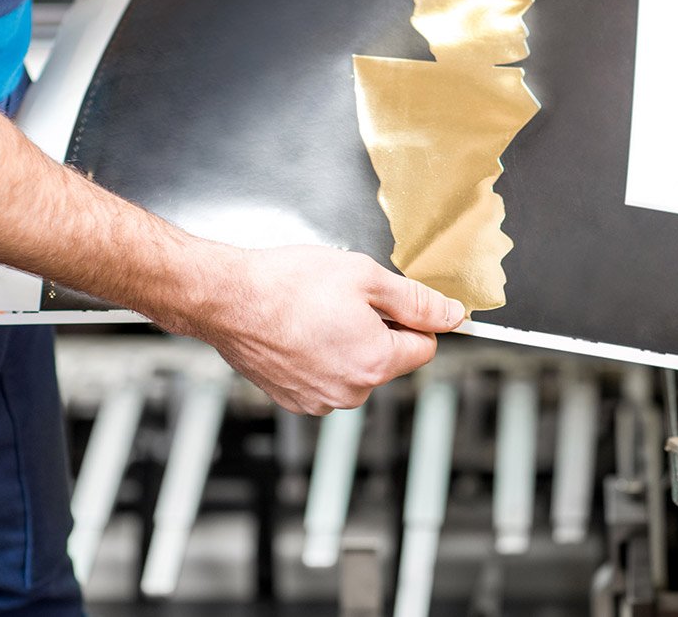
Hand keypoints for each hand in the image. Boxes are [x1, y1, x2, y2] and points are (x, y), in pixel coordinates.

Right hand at [183, 244, 463, 414]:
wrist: (225, 298)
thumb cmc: (287, 284)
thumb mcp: (366, 277)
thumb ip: (416, 301)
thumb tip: (451, 316)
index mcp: (374, 363)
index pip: (425, 347)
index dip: (414, 319)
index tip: (392, 301)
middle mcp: (349, 392)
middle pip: (390, 360)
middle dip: (378, 330)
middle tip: (345, 300)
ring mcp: (318, 400)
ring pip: (356, 369)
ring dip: (347, 342)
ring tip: (316, 313)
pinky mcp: (293, 399)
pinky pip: (325, 377)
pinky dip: (320, 356)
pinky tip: (299, 330)